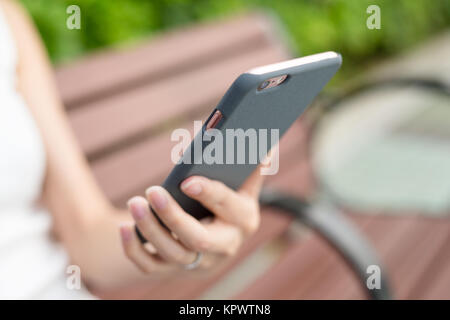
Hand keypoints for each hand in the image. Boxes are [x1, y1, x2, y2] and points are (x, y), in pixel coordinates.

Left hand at [119, 168, 263, 273]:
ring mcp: (198, 262)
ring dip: (149, 229)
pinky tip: (124, 227)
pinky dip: (134, 249)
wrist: (214, 239)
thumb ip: (252, 167)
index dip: (209, 194)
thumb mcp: (244, 186)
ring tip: (134, 203)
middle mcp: (224, 246)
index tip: (188, 181)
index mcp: (244, 219)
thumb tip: (264, 146)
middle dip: (173, 218)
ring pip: (171, 252)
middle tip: (152, 191)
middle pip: (198, 238)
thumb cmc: (228, 204)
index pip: (227, 207)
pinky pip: (150, 266)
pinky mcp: (173, 270)